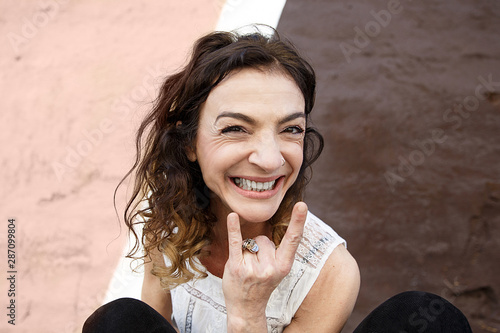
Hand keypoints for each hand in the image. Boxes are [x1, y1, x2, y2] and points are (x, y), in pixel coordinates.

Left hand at [222, 202, 307, 331]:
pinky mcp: (236, 266)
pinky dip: (233, 228)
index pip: (292, 239)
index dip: (298, 221)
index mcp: (284, 266)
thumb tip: (279, 226)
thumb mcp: (278, 270)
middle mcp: (270, 267)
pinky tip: (233, 216)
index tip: (302, 205)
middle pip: (264, 239)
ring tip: (247, 267)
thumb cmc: (262, 285)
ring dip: (247, 251)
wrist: (246, 308)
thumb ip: (279, 251)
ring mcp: (253, 268)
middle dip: (259, 247)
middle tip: (256, 266)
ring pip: (250, 242)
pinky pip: (235, 242)